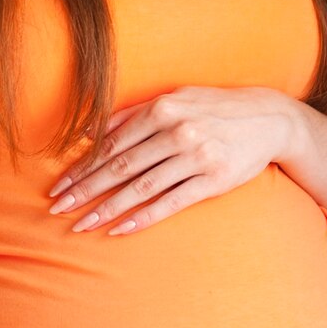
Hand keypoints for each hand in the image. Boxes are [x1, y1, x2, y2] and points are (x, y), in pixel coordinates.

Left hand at [47, 85, 294, 235]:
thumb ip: (133, 114)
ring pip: (141, 187)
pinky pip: (170, 202)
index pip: (113, 142)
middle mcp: (177, 131)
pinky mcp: (213, 181)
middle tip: (57, 207)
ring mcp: (195, 157)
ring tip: (81, 223)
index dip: (83, 166)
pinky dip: (143, 217)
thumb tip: (89, 130)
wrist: (268, 119)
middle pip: (120, 166)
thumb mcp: (176, 99)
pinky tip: (120, 228)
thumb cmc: (214, 108)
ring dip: (107, 208)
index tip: (60, 184)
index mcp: (163, 109)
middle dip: (85, 188)